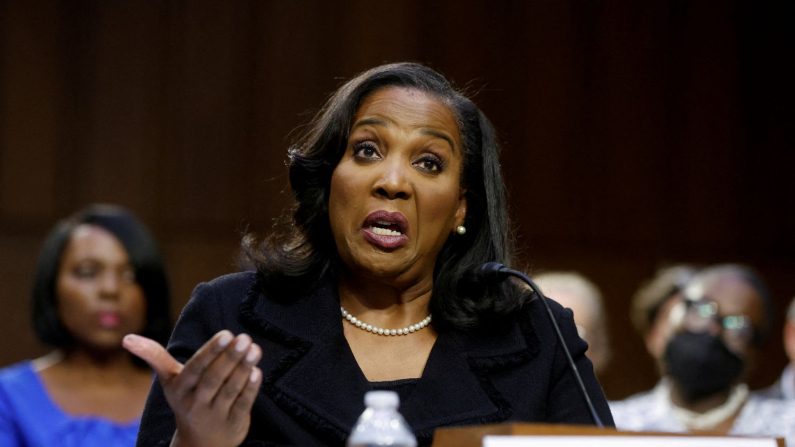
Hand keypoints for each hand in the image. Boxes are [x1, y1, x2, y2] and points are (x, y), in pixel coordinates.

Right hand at [123, 331, 262, 446]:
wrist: (199, 443)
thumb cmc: (187, 399)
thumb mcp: (170, 381)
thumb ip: (155, 357)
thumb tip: (127, 338)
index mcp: (180, 390)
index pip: (196, 369)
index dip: (211, 352)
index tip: (226, 333)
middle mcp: (196, 404)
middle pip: (213, 379)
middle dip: (230, 357)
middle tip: (244, 338)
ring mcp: (216, 415)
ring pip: (230, 390)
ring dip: (243, 368)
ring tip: (254, 348)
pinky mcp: (234, 423)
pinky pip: (243, 404)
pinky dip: (251, 388)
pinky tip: (257, 371)